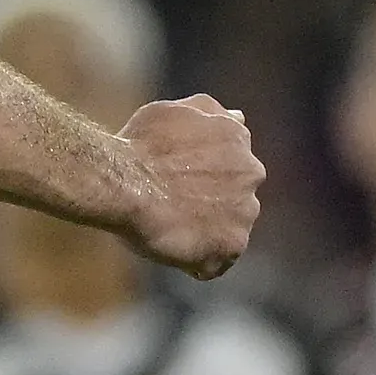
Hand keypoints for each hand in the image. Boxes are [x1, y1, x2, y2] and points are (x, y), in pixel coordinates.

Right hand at [118, 97, 261, 279]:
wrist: (124, 182)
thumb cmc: (140, 145)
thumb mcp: (174, 111)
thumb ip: (210, 113)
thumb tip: (238, 116)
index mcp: (238, 140)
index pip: (231, 164)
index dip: (201, 177)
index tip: (175, 182)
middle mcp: (251, 174)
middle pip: (235, 197)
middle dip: (208, 204)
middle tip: (168, 206)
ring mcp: (244, 212)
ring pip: (228, 230)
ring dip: (203, 233)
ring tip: (167, 231)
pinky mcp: (230, 245)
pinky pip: (216, 264)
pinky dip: (196, 263)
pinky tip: (171, 253)